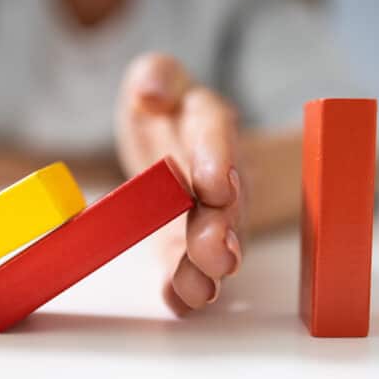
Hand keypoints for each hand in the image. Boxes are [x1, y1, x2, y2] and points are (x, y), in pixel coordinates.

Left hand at [115, 53, 244, 313]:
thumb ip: (156, 76)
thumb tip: (151, 94)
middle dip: (221, 227)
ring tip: (201, 288)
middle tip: (217, 253)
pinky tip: (181, 302)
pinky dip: (188, 287)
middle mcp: (222, 170)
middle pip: (228, 198)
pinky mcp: (194, 246)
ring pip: (221, 238)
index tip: (216, 186)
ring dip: (211, 265)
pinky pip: (196, 267)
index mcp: (208, 121)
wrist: (182, 147)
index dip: (217, 160)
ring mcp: (215, 213)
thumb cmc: (165, 112)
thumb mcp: (157, 80)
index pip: (216, 133)